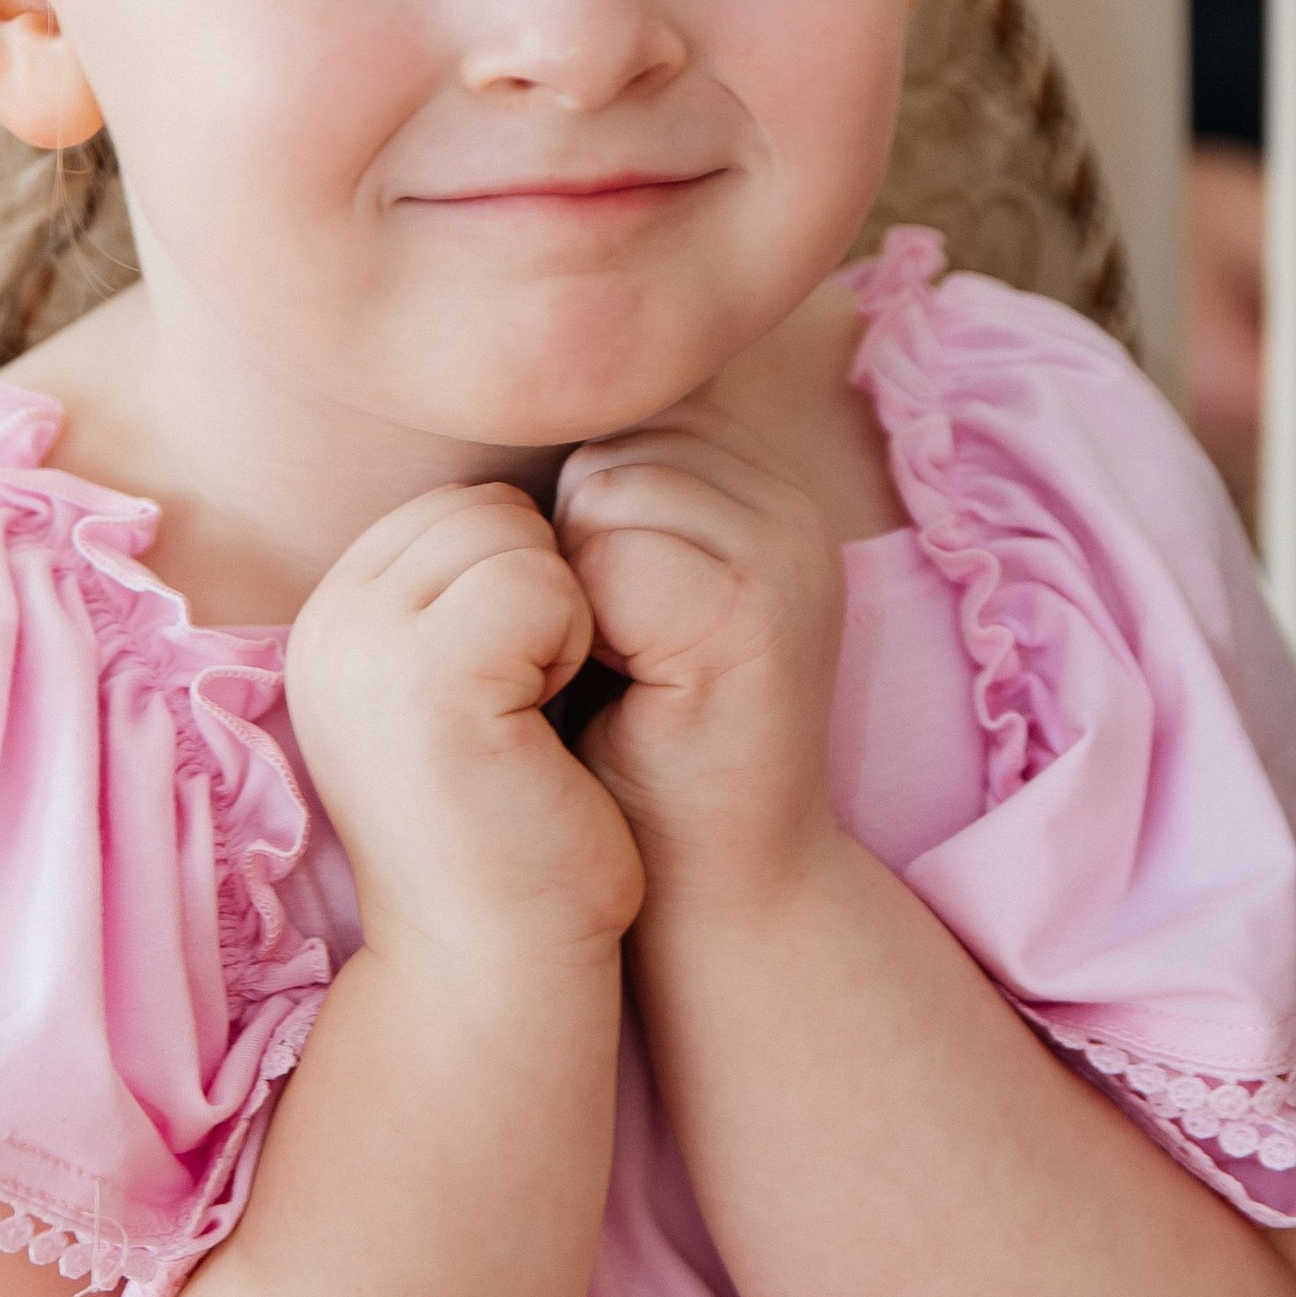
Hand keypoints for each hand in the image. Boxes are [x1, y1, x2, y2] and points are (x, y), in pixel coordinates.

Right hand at [286, 485, 641, 974]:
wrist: (494, 963)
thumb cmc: (507, 826)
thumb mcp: (460, 687)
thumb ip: (462, 589)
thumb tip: (535, 492)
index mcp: (333, 617)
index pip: (456, 506)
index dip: (518, 581)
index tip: (506, 689)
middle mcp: (329, 622)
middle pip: (483, 504)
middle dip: (538, 588)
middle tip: (521, 706)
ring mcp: (368, 648)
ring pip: (515, 533)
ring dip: (559, 618)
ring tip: (525, 718)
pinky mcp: (430, 680)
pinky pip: (542, 582)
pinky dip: (570, 646)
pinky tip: (537, 729)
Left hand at [552, 407, 843, 910]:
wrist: (715, 892)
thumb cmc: (637, 752)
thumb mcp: (619, 603)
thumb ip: (601, 509)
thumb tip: (505, 405)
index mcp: (762, 492)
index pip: (625, 417)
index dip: (575, 516)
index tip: (599, 621)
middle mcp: (790, 506)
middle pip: (615, 440)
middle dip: (572, 537)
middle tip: (605, 652)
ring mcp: (785, 552)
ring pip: (611, 486)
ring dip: (573, 580)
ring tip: (616, 669)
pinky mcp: (759, 610)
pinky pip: (614, 553)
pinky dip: (584, 624)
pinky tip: (623, 689)